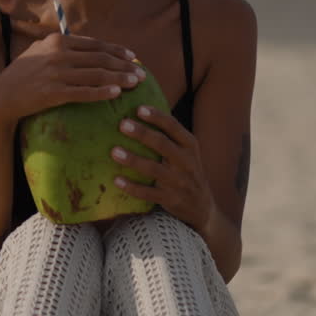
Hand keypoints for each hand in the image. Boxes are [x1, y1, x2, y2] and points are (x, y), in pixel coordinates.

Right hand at [0, 33, 146, 129]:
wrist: (1, 95)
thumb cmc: (23, 73)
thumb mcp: (40, 50)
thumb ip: (63, 46)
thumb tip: (90, 48)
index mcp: (57, 41)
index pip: (95, 44)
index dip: (116, 50)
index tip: (132, 56)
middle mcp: (58, 54)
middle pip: (100, 59)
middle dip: (124, 65)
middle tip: (141, 73)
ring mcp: (56, 73)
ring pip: (96, 75)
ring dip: (120, 78)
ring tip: (135, 83)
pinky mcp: (54, 93)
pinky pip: (85, 92)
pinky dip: (103, 92)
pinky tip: (116, 94)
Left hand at [110, 106, 215, 231]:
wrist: (202, 206)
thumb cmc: (186, 170)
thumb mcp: (186, 151)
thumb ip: (169, 134)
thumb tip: (140, 109)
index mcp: (190, 145)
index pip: (174, 127)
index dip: (157, 117)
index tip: (139, 108)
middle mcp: (186, 162)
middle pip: (163, 145)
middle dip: (142, 134)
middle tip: (122, 124)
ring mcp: (179, 182)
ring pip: (154, 169)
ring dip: (133, 160)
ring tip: (114, 151)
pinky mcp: (171, 199)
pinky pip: (149, 193)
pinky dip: (132, 187)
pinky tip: (116, 180)